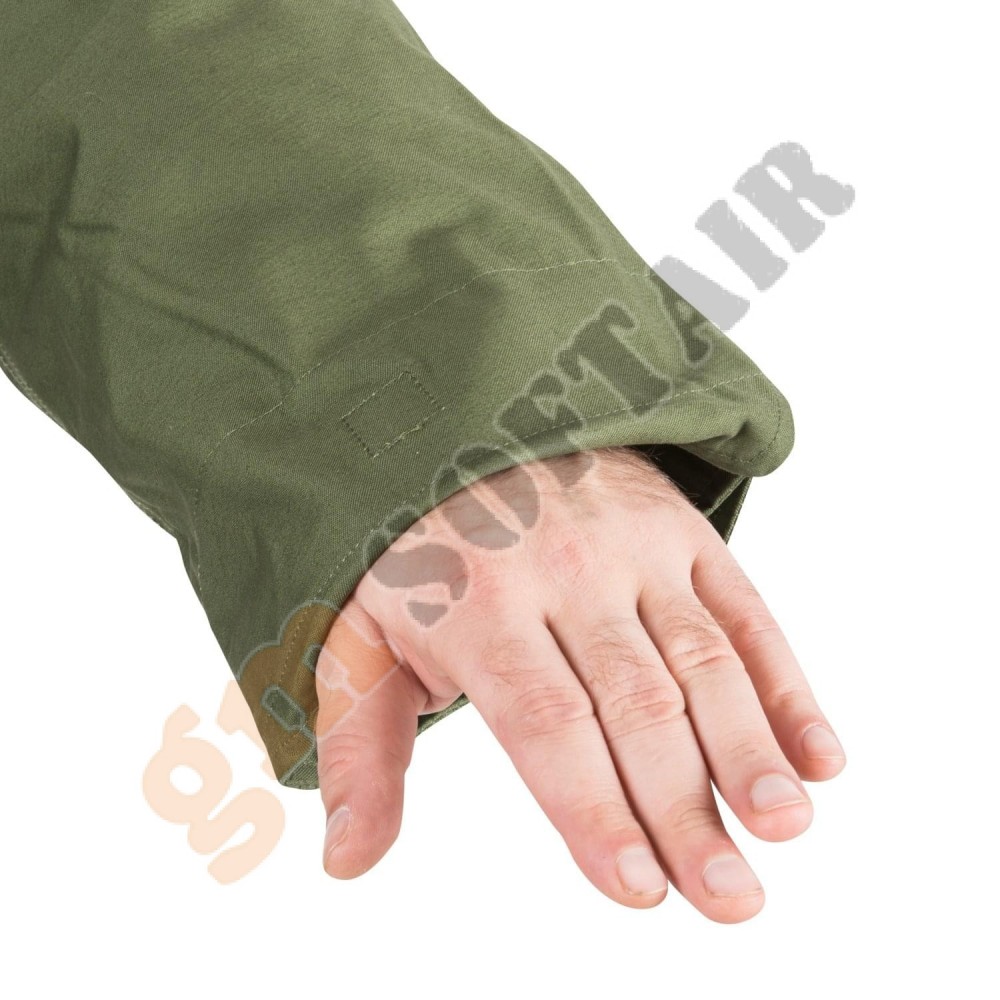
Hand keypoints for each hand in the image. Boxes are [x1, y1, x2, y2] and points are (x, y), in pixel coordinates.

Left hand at [315, 445, 845, 921]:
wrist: (468, 427)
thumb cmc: (415, 558)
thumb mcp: (363, 641)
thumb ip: (360, 752)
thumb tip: (347, 864)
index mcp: (477, 605)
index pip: (545, 721)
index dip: (593, 808)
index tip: (637, 889)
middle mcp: (563, 571)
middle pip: (635, 703)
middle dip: (684, 808)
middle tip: (731, 898)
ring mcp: (631, 546)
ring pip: (700, 658)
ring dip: (749, 749)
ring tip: (785, 828)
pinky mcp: (680, 533)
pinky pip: (743, 608)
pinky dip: (786, 683)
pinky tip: (818, 755)